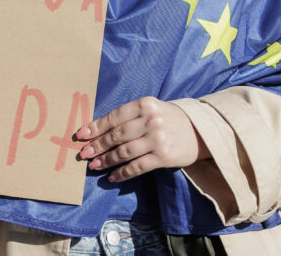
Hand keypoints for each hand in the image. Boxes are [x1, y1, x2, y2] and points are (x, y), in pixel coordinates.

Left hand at [75, 96, 207, 181]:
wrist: (199, 131)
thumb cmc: (168, 119)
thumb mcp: (150, 109)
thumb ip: (128, 116)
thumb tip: (98, 131)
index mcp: (145, 104)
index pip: (114, 117)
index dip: (95, 127)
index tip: (80, 135)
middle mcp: (151, 120)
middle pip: (117, 135)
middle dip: (97, 146)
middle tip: (83, 154)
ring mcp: (158, 139)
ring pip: (124, 152)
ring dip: (106, 160)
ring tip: (94, 166)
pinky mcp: (163, 157)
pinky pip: (137, 167)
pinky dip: (122, 173)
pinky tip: (112, 176)